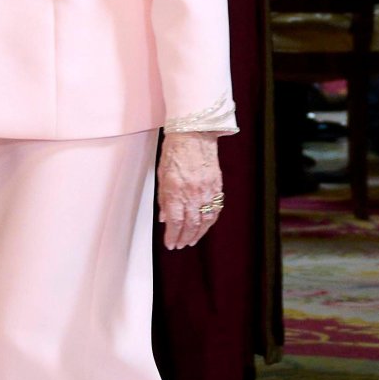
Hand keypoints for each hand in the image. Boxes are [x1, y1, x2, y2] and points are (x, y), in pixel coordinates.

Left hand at [157, 132, 223, 250]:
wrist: (194, 134)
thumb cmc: (175, 151)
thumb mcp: (162, 175)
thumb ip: (164, 199)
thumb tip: (164, 217)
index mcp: (176, 191)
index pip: (175, 222)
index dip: (172, 236)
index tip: (170, 244)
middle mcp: (192, 194)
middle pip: (190, 225)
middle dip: (185, 238)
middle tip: (180, 245)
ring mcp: (207, 191)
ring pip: (205, 221)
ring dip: (198, 234)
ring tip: (192, 240)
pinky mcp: (217, 187)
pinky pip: (215, 210)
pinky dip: (210, 222)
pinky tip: (204, 226)